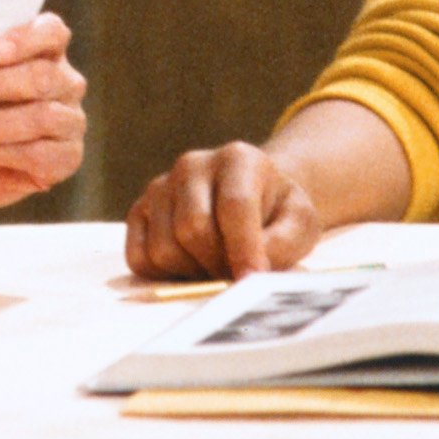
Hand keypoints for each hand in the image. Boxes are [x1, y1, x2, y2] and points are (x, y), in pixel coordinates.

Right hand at [124, 140, 320, 278]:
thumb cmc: (277, 213)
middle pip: (193, 228)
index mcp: (238, 158)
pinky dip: (163, 275)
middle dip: (217, 264)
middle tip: (235, 278)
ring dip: (192, 272)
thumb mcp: (300, 222)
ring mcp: (160, 186)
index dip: (243, 248)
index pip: (234, 205)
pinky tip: (189, 266)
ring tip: (216, 267)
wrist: (253, 200)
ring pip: (164, 248)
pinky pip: (138, 257)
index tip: (252, 280)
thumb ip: (282, 242)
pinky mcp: (139, 211)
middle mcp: (193, 165)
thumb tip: (249, 271)